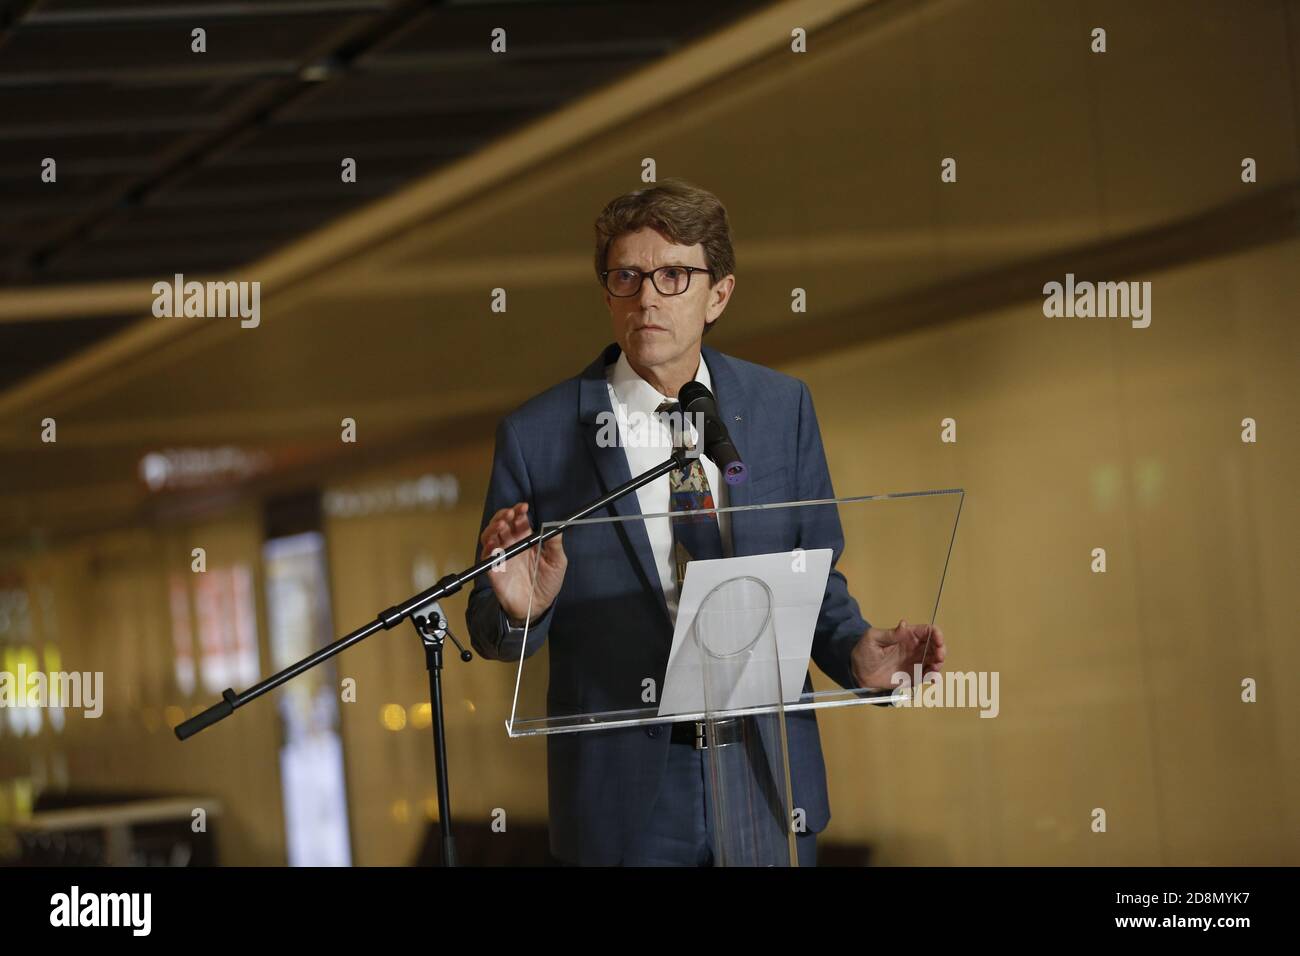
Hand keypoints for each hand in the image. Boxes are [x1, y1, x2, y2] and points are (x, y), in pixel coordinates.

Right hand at [478, 502, 566, 625]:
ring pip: (491, 535)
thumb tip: (556, 526)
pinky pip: (486, 555)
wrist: (536, 607)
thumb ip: (555, 545)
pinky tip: (493, 542)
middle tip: (510, 514)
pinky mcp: (493, 569)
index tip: (523, 507)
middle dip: (504, 516)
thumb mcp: (557, 562)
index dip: (519, 512)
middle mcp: (512, 545)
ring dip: (493, 528)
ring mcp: (502, 556)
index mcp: (527, 540)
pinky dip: (488, 547)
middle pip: (502, 524)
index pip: (519, 520)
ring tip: (501, 525)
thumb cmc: (547, 584)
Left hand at [850, 619, 945, 690]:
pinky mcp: (913, 677)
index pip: (927, 631)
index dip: (936, 634)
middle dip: (941, 650)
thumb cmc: (864, 651)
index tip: (938, 640)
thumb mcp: (873, 638)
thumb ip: (890, 634)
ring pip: (934, 661)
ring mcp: (915, 663)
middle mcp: (915, 648)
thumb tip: (904, 624)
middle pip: (935, 646)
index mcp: (907, 636)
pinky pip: (927, 676)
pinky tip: (932, 678)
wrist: (858, 672)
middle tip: (938, 657)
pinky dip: (933, 677)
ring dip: (938, 664)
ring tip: (933, 669)